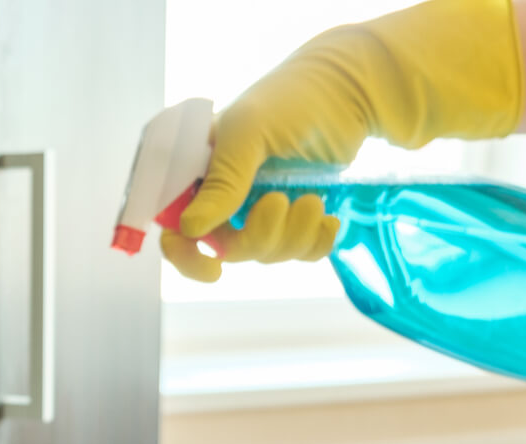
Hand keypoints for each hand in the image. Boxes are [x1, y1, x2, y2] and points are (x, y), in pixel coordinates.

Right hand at [163, 0, 524, 281]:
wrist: (352, 93)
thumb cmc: (293, 100)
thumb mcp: (250, 133)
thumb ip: (221, 182)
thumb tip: (190, 229)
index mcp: (197, 170)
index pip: (174, 226)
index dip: (186, 255)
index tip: (215, 267)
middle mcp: (221, 194)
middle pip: (226, 248)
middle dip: (259, 235)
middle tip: (282, 201)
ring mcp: (257, 208)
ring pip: (265, 253)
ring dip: (292, 235)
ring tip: (313, 199)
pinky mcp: (293, 217)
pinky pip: (297, 253)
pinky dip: (314, 242)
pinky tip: (328, 218)